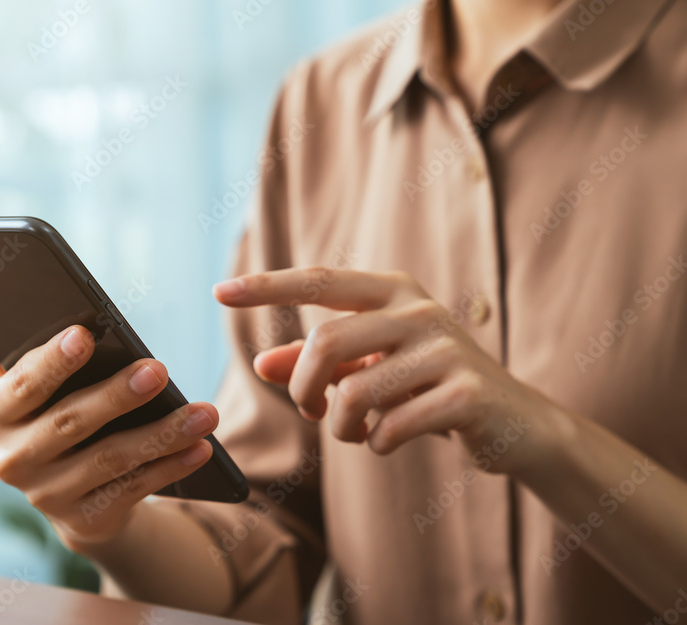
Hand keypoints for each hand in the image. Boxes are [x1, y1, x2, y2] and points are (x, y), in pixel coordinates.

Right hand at [0, 321, 217, 551]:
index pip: (21, 386)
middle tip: (157, 369)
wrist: (72, 496)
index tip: (85, 334)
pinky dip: (169, 467)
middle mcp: (12, 460)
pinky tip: (200, 448)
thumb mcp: (27, 392)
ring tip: (204, 412)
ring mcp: (47, 495)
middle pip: (69, 422)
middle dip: (117, 396)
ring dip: (160, 434)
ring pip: (110, 459)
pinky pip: (133, 489)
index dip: (52, 361)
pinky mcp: (84, 520)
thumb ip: (3, 359)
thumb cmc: (53, 419)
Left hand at [213, 268, 565, 475]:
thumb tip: (260, 365)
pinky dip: (376, 445)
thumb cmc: (429, 387)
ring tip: (356, 432)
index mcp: (394, 292)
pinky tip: (389, 441)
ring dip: (341, 427)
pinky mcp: (466, 394)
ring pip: (354, 393)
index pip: (321, 281)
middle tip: (312, 411)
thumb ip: (317, 362)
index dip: (268, 286)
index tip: (219, 291)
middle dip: (304, 390)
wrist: (515, 423)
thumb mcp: (372, 368)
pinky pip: (390, 427)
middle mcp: (420, 310)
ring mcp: (447, 349)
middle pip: (326, 344)